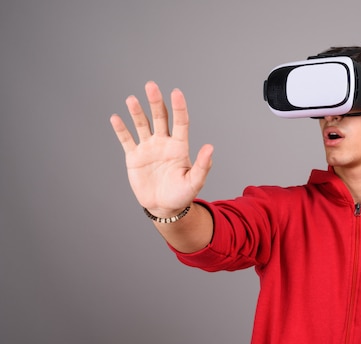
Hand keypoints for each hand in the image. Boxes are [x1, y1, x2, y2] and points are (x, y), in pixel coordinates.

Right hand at [110, 81, 213, 216]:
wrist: (164, 206)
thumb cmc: (182, 195)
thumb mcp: (195, 182)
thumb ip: (202, 165)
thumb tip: (210, 147)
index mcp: (180, 147)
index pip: (180, 122)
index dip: (179, 107)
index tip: (176, 92)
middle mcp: (164, 143)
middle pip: (160, 117)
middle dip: (155, 101)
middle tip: (151, 86)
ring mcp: (148, 148)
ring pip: (142, 125)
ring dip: (137, 112)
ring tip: (132, 99)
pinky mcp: (134, 157)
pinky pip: (127, 140)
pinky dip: (121, 129)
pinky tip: (116, 117)